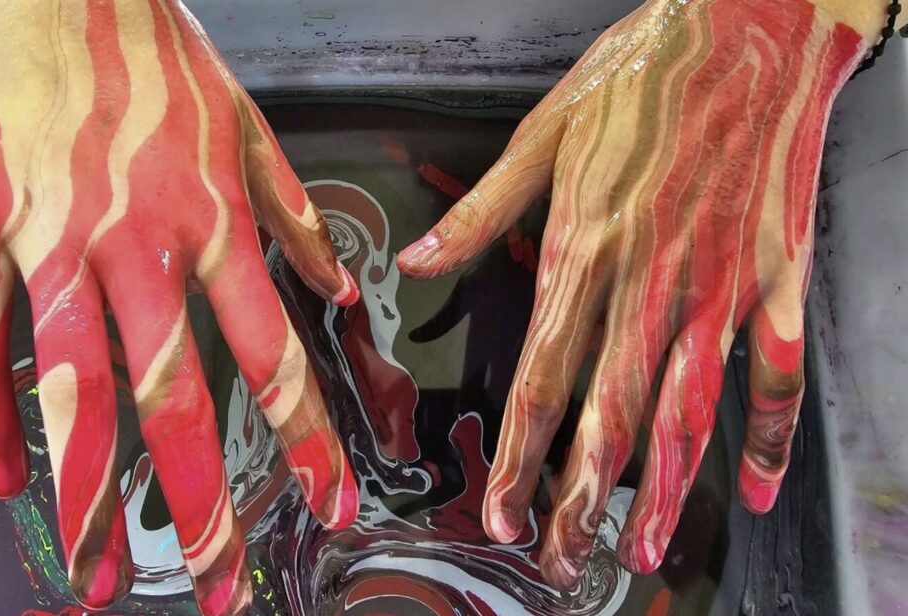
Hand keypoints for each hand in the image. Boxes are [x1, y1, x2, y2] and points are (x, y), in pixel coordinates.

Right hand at [0, 1, 358, 613]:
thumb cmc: (162, 56)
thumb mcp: (250, 129)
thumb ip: (294, 216)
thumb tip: (337, 287)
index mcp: (214, 222)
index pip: (274, 354)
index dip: (307, 438)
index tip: (329, 506)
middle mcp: (139, 241)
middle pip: (175, 395)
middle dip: (199, 500)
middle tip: (214, 585)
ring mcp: (49, 234)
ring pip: (70, 384)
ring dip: (86, 490)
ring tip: (98, 575)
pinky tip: (0, 473)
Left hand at [399, 0, 867, 587]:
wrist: (748, 26)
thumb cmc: (642, 74)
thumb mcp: (542, 129)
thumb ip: (479, 210)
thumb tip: (416, 261)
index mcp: (582, 247)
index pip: (538, 377)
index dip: (515, 456)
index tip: (502, 510)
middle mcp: (647, 280)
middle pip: (606, 413)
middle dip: (578, 497)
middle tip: (562, 559)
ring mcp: (717, 282)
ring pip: (686, 407)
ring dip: (664, 488)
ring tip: (645, 545)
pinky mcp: (774, 273)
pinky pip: (773, 368)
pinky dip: (769, 431)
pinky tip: (758, 483)